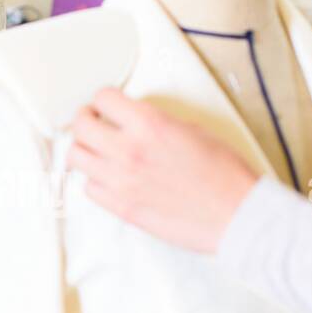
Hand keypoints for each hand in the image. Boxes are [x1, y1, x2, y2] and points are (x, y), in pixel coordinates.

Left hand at [67, 87, 258, 253]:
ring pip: (75, 157)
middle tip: (93, 122)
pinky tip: (108, 178)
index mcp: (150, 124)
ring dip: (84, 149)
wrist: (236, 215)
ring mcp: (121, 181)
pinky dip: (94, 180)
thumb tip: (137, 121)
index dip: (104, 99)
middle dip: (86, 119)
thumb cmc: (225, 175)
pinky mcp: (122, 207)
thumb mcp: (194, 130)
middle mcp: (129, 150)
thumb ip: (157, 123)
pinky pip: (88, 188)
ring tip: (95, 151)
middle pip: (80, 125)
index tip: (106, 104)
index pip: (103, 98)